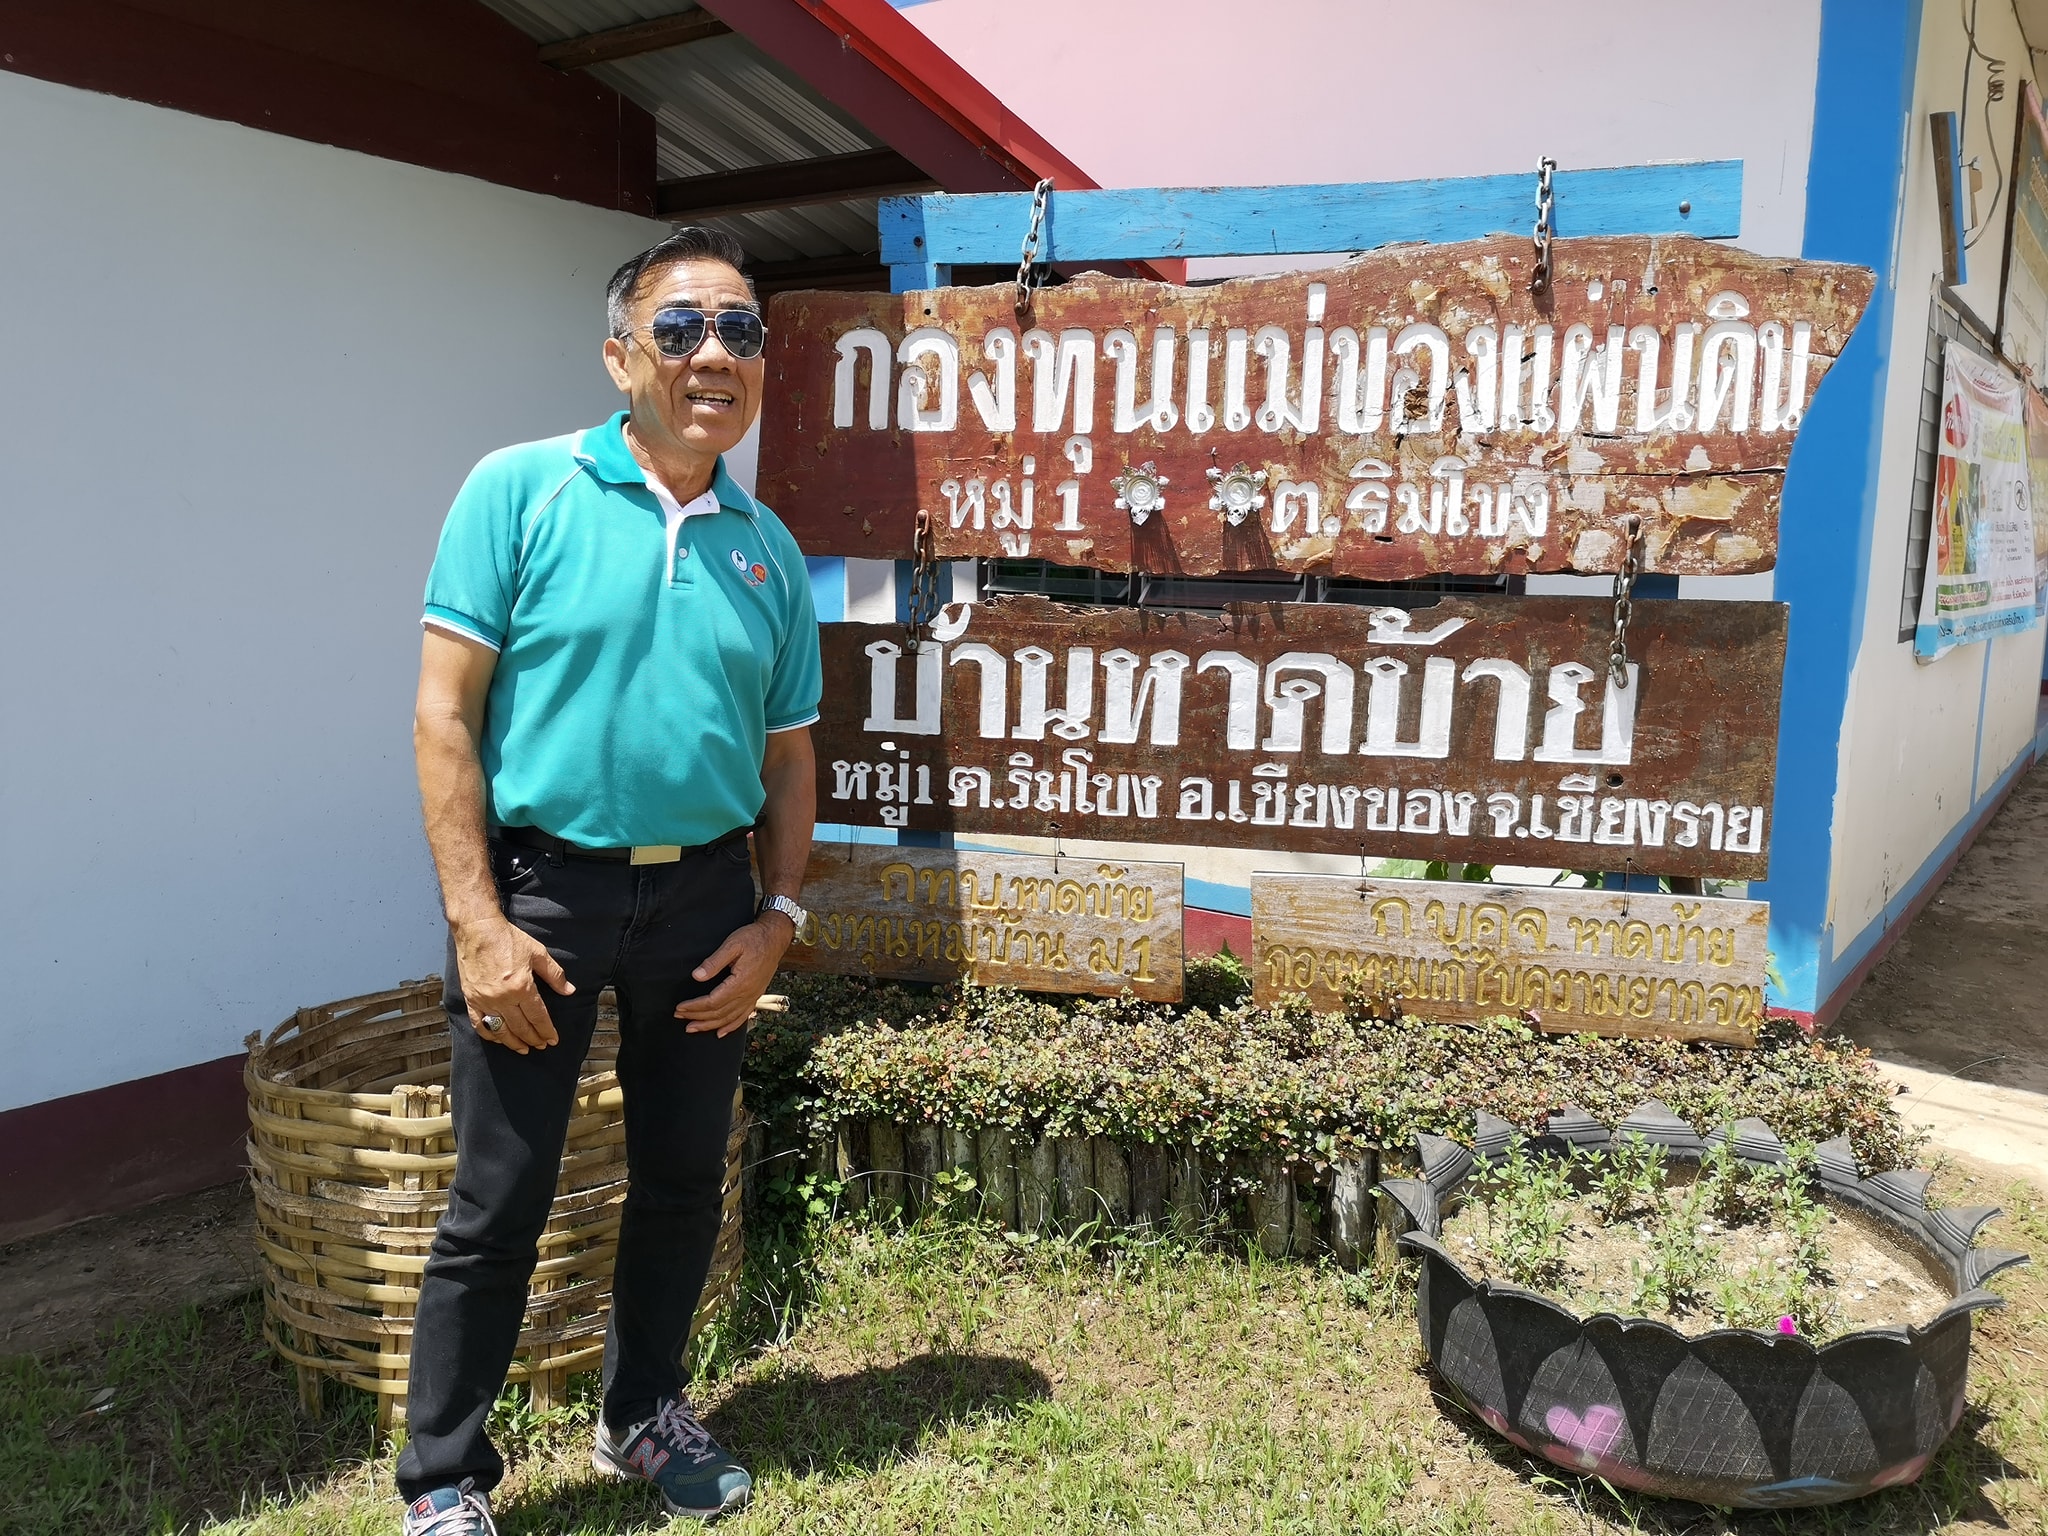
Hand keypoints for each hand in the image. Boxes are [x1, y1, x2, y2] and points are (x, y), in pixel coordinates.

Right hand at [453, 913, 572, 1052]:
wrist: (478, 930)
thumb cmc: (508, 939)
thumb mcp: (538, 953)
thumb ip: (555, 975)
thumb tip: (569, 991)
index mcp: (522, 987)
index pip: (538, 1016)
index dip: (546, 1030)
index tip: (552, 1040)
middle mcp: (503, 997)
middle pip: (521, 1027)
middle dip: (533, 1038)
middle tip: (541, 1045)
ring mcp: (484, 1000)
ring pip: (501, 1030)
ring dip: (513, 1042)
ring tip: (523, 1048)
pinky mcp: (471, 998)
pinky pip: (479, 1023)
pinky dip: (489, 1034)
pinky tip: (498, 1039)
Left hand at [675, 914, 792, 1036]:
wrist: (775, 938)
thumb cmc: (753, 938)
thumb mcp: (732, 944)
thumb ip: (714, 962)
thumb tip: (696, 976)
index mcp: (740, 983)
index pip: (713, 1002)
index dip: (695, 1006)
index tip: (680, 1008)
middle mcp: (747, 994)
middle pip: (719, 1013)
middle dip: (697, 1017)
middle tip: (679, 1017)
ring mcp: (753, 997)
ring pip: (729, 1019)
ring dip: (710, 1025)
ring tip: (693, 1028)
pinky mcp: (756, 996)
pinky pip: (743, 1017)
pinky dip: (730, 1027)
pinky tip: (720, 1032)